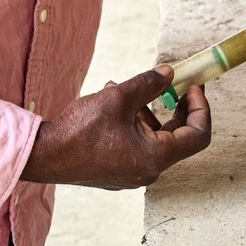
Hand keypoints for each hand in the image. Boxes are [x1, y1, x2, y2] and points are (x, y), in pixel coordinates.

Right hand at [21, 65, 210, 188]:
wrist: (44, 155)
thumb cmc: (80, 130)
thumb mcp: (119, 98)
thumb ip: (149, 83)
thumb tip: (169, 72)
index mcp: (155, 157)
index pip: (197, 135)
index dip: (201, 107)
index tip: (194, 86)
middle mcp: (149, 170)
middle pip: (178, 136)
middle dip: (175, 106)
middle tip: (173, 82)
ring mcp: (133, 172)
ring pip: (155, 137)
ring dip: (148, 110)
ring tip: (125, 88)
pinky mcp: (119, 170)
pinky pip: (138, 143)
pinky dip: (134, 122)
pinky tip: (113, 102)